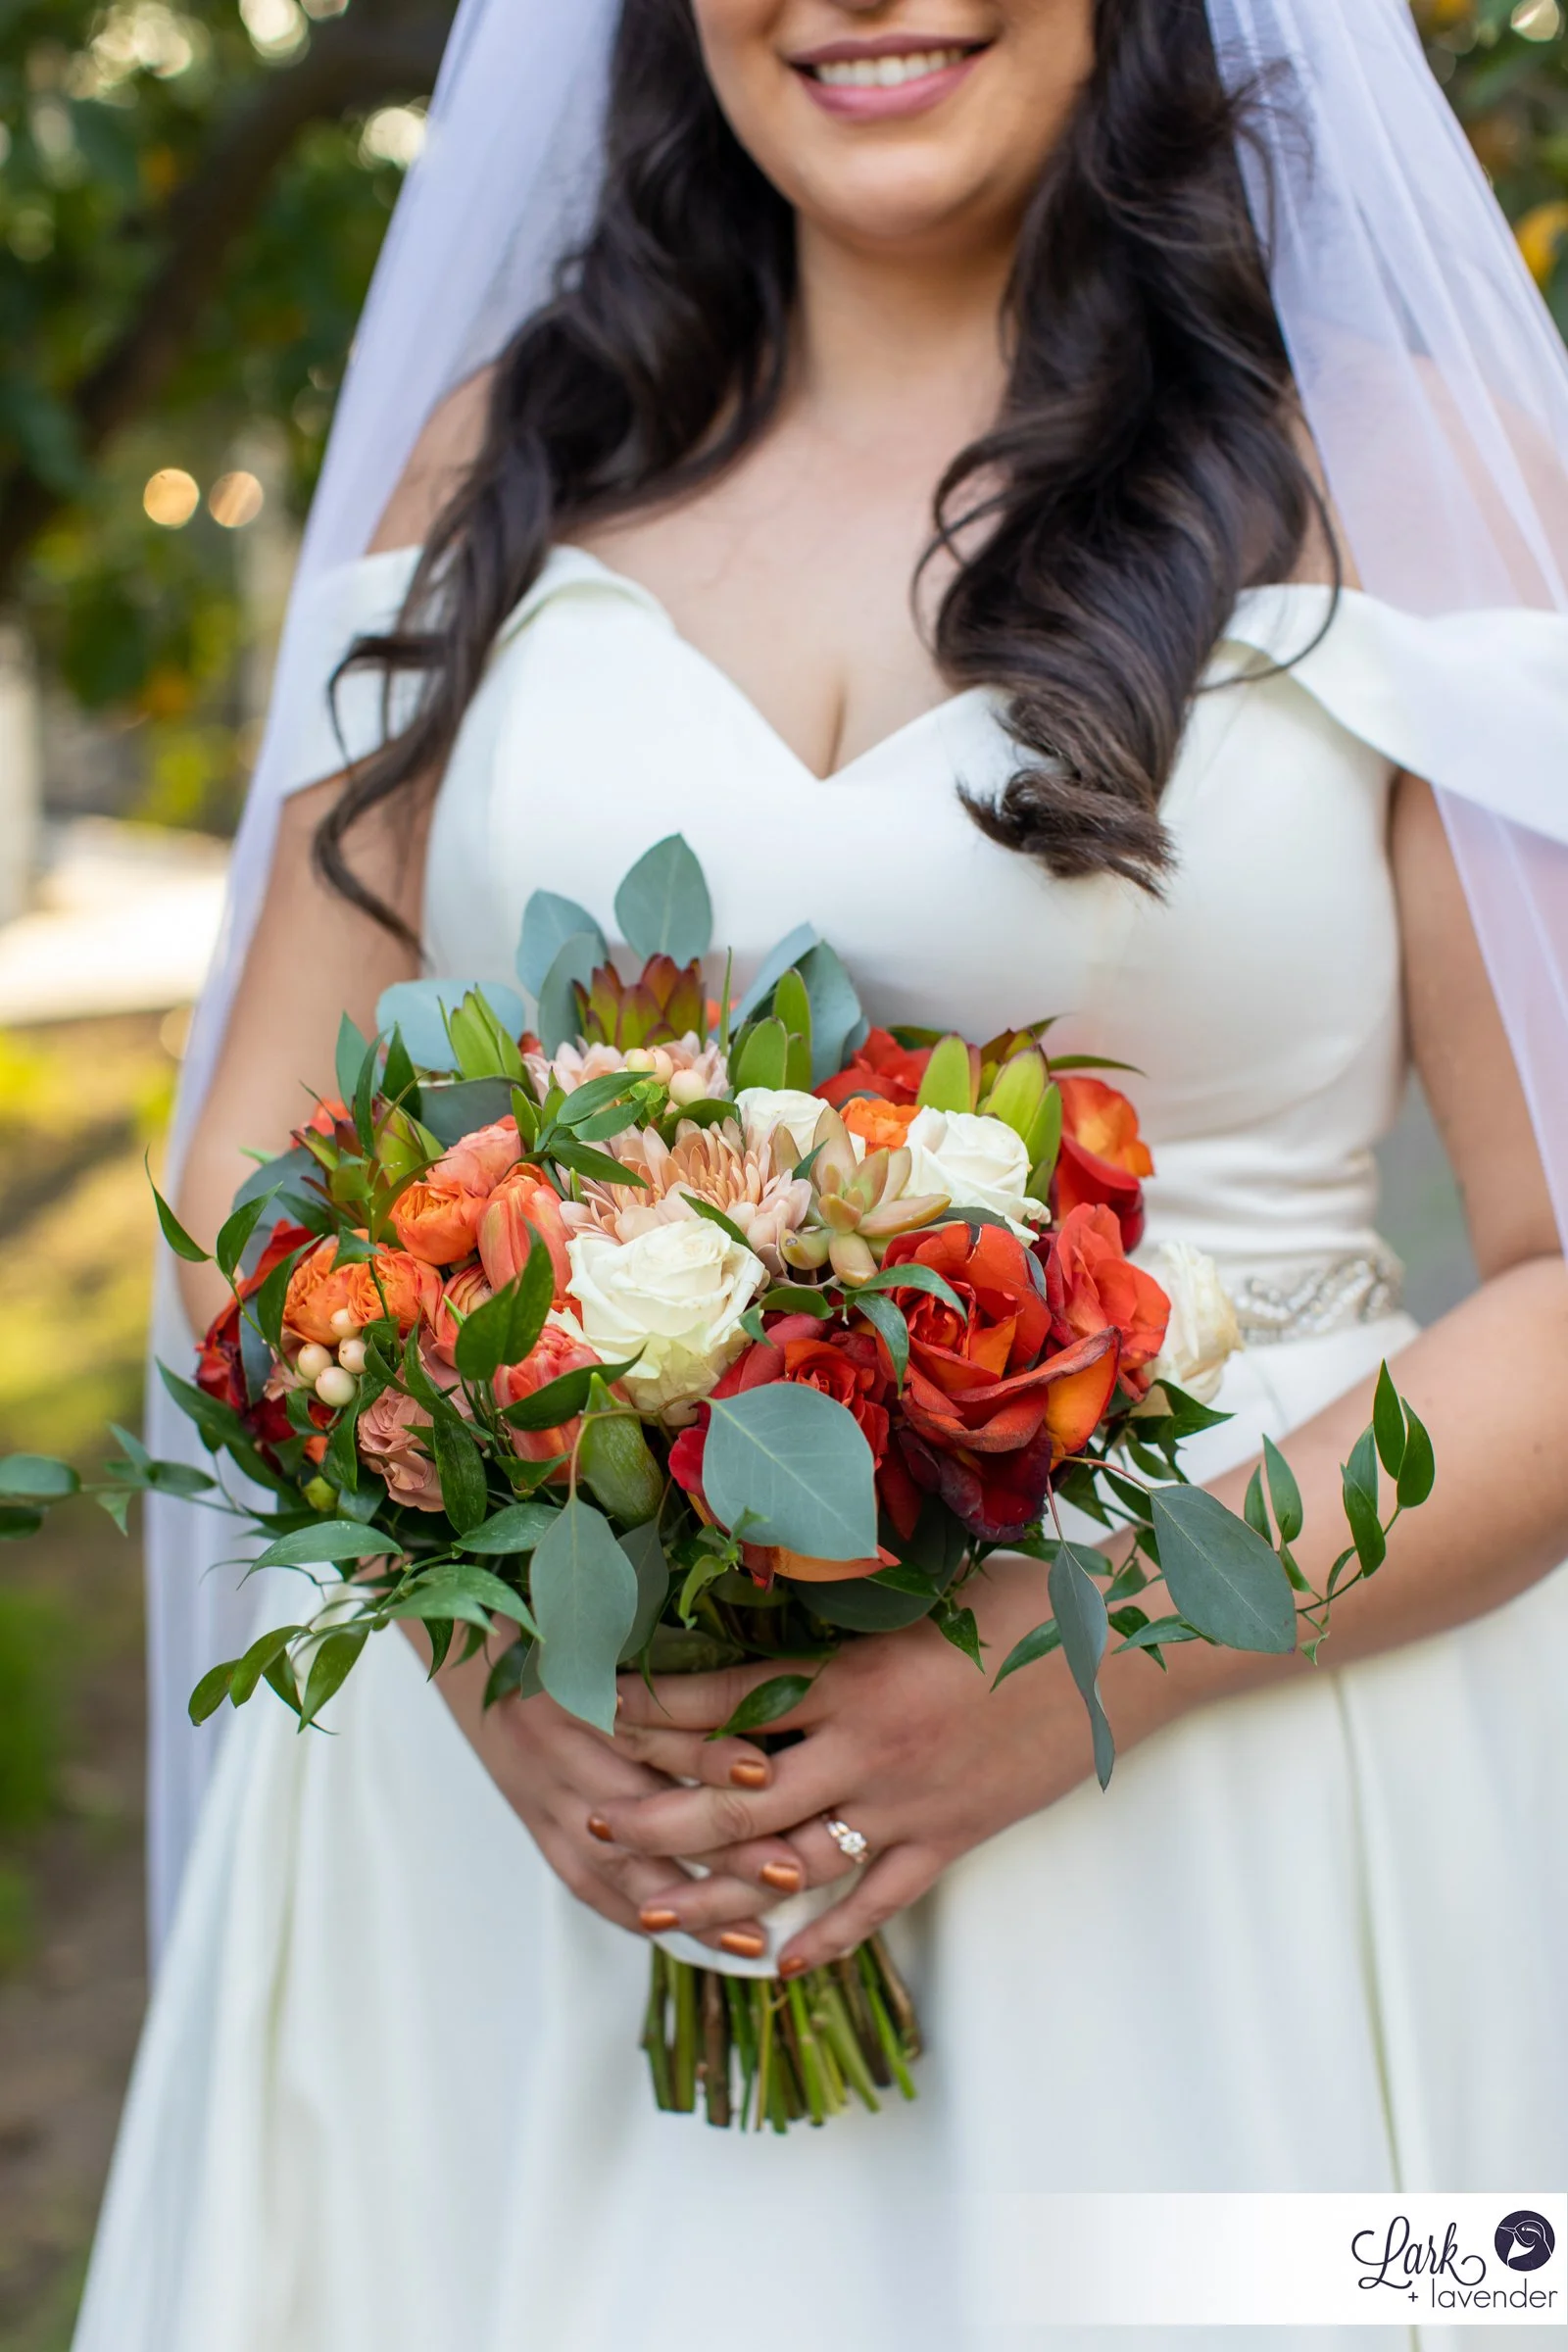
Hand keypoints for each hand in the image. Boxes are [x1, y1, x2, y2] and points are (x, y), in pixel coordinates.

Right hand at [426, 1635, 818, 1955]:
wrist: (482, 1658)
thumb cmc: (571, 1640)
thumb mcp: (614, 1635)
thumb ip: (678, 1672)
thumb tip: (767, 1706)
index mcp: (579, 1684)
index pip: (649, 1725)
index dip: (705, 1749)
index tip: (765, 1772)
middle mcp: (557, 1743)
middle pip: (643, 1807)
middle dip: (719, 1848)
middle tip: (787, 1873)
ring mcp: (543, 1793)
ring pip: (619, 1863)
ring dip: (688, 1906)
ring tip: (753, 1938)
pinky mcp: (538, 1828)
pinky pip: (587, 1885)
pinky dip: (639, 1916)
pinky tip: (692, 1938)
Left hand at [597, 1556, 1112, 1974]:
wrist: (1120, 1654)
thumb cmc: (1025, 1601)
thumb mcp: (922, 1592)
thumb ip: (847, 1618)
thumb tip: (773, 1596)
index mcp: (853, 1674)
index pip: (728, 1700)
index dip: (656, 1708)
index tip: (596, 1707)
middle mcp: (866, 1746)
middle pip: (738, 1795)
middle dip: (659, 1814)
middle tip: (595, 1826)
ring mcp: (908, 1803)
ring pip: (794, 1862)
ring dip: (720, 1890)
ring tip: (656, 1911)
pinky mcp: (951, 1839)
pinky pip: (877, 1901)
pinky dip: (828, 1935)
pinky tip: (781, 1963)